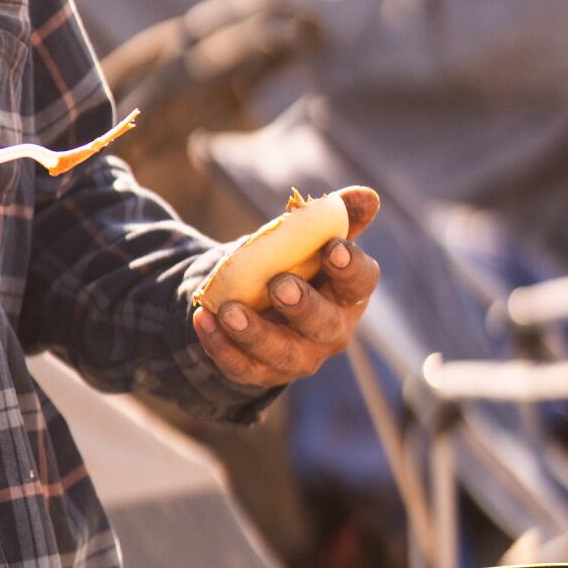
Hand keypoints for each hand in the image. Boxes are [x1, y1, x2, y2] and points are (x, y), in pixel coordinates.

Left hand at [192, 188, 380, 387]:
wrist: (260, 306)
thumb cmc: (297, 268)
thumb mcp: (311, 241)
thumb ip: (334, 217)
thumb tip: (365, 196)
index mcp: (348, 295)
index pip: (360, 283)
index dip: (350, 267)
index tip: (332, 247)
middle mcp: (330, 331)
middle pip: (324, 324)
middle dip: (302, 306)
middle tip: (279, 285)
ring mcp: (298, 357)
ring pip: (281, 352)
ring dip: (255, 333)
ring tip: (229, 311)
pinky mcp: (262, 372)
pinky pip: (242, 365)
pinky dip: (220, 345)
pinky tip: (203, 319)